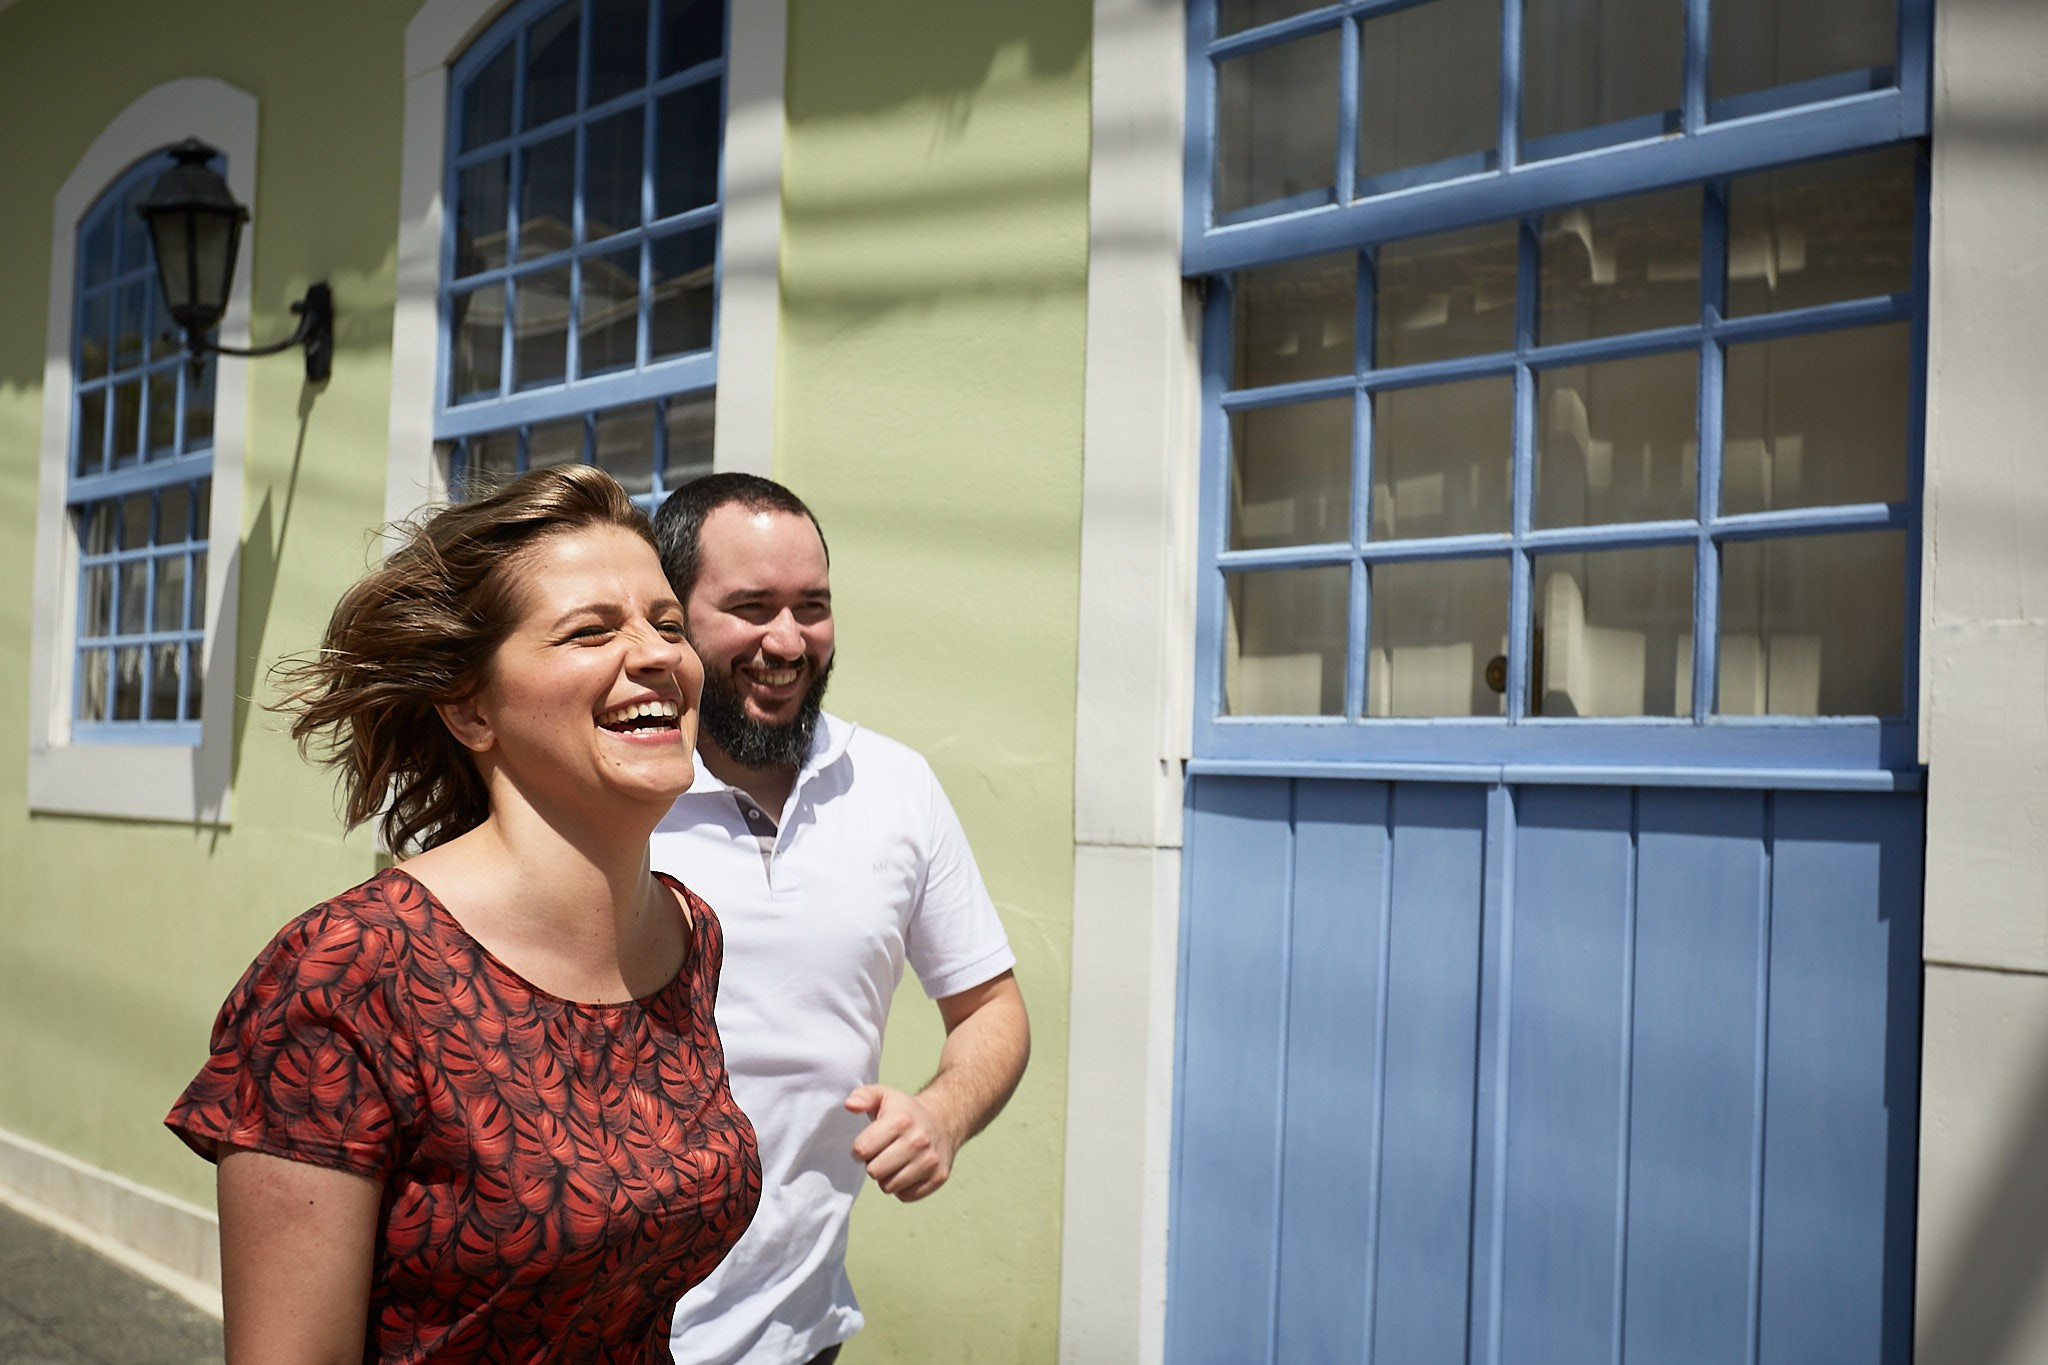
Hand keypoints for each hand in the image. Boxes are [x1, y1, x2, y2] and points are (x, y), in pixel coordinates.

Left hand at [844, 1084, 957, 1202]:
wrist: (944, 1120)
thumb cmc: (905, 1111)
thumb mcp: (883, 1095)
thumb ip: (862, 1096)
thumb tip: (849, 1105)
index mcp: (901, 1120)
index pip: (862, 1150)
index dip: (859, 1149)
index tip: (867, 1144)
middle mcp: (918, 1141)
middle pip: (874, 1171)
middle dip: (873, 1164)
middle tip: (882, 1153)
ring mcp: (930, 1161)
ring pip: (889, 1187)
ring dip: (887, 1177)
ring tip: (895, 1161)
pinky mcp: (938, 1178)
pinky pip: (905, 1196)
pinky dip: (902, 1187)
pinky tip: (908, 1170)